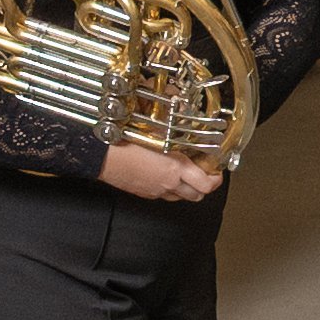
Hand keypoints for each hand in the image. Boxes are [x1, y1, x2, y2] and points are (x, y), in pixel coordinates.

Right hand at [98, 137, 221, 202]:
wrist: (102, 156)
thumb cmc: (124, 141)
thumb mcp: (157, 130)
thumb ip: (174, 131)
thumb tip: (184, 122)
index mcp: (176, 168)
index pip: (207, 184)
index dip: (216, 180)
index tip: (217, 172)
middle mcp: (169, 184)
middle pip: (197, 195)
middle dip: (204, 187)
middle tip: (204, 175)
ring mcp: (156, 191)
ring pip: (180, 198)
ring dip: (187, 189)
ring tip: (185, 176)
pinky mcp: (145, 194)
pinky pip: (163, 196)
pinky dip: (169, 189)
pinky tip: (164, 176)